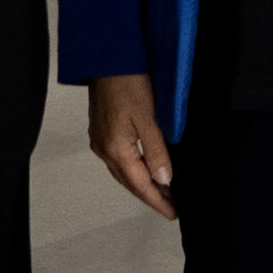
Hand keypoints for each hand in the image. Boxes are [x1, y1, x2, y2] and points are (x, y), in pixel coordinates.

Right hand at [86, 74, 175, 219]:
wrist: (108, 59)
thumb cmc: (128, 82)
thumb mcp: (149, 118)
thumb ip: (157, 151)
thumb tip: (164, 180)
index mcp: (116, 149)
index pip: (140, 185)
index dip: (157, 201)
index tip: (172, 213)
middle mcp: (104, 149)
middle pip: (129, 183)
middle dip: (150, 196)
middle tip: (170, 207)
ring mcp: (100, 141)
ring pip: (122, 173)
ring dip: (141, 184)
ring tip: (161, 192)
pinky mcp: (101, 132)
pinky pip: (118, 161)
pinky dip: (132, 170)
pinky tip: (143, 169)